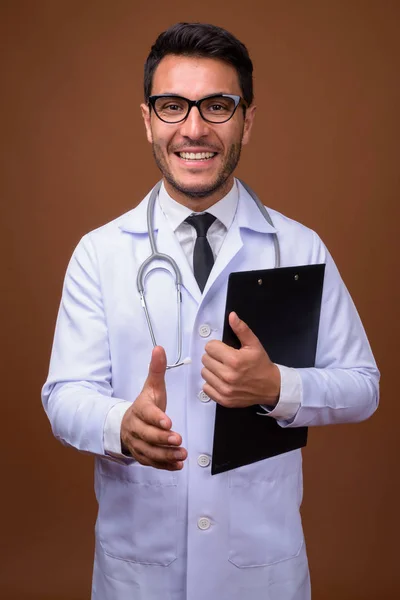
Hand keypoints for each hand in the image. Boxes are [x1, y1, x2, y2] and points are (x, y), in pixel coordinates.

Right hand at [121, 346, 186, 469]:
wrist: (127, 424)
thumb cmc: (145, 404)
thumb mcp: (151, 387)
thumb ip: (156, 369)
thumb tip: (159, 348)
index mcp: (139, 409)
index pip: (146, 413)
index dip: (156, 418)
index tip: (168, 421)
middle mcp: (136, 427)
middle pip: (147, 435)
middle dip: (162, 438)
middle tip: (178, 439)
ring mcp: (137, 443)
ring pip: (149, 451)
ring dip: (166, 455)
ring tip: (182, 454)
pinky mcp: (142, 456)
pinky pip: (152, 463)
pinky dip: (165, 465)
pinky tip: (178, 465)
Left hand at [201, 312, 280, 407]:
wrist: (271, 387)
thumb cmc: (261, 364)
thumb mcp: (254, 344)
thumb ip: (241, 329)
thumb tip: (231, 316)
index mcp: (234, 360)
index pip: (210, 347)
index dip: (216, 346)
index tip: (224, 350)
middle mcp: (227, 376)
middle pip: (205, 359)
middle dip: (213, 357)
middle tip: (224, 359)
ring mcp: (225, 389)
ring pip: (204, 373)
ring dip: (211, 370)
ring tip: (223, 369)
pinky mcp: (223, 399)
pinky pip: (206, 388)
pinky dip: (211, 383)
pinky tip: (222, 380)